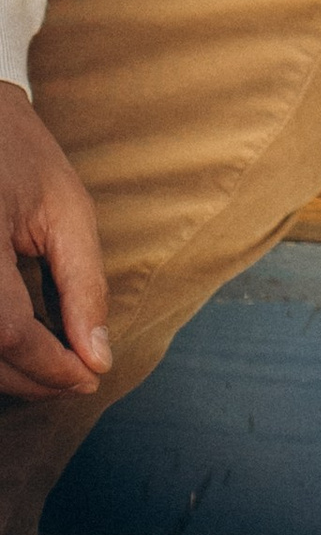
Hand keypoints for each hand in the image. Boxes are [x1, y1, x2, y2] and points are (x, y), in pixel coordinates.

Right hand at [0, 87, 110, 402]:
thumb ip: (83, 284)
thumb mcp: (66, 209)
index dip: (50, 366)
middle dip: (29, 378)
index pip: (8, 331)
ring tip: (49, 368)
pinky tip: (17, 347)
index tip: (89, 378)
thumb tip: (97, 357)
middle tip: (75, 380)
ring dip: (4, 371)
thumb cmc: (19, 154)